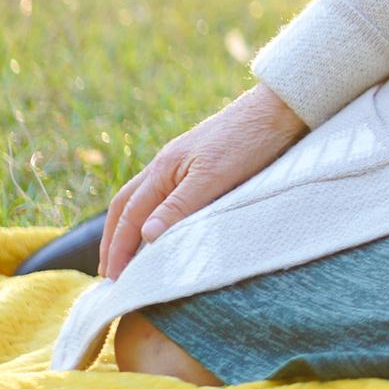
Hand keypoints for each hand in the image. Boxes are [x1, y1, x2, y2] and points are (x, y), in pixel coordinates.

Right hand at [101, 82, 308, 279]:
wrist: (279, 108)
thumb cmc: (249, 140)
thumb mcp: (214, 177)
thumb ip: (179, 206)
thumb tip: (145, 236)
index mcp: (164, 168)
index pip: (130, 215)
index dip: (119, 249)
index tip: (114, 280)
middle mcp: (166, 164)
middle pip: (126, 205)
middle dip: (114, 239)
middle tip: (108, 273)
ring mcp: (181, 162)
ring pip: (143, 197)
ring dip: (129, 227)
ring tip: (126, 254)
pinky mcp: (200, 163)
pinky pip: (163, 192)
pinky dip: (152, 214)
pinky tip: (161, 224)